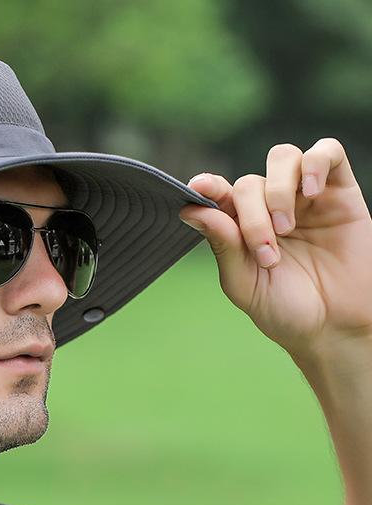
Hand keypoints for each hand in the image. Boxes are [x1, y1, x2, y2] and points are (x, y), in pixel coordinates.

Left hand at [179, 138, 371, 362]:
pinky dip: (315, 163)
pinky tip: (311, 191)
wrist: (336, 326)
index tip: (198, 188)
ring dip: (278, 190)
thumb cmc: (286, 310)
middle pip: (248, 183)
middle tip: (267, 254)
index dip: (207, 187)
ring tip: (287, 228)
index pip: (219, 196)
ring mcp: (304, 198)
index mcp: (241, 230)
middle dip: (252, 216)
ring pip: (282, 157)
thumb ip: (223, 245)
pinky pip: (327, 151)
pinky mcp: (340, 192)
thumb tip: (192, 211)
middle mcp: (269, 209)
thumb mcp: (245, 284)